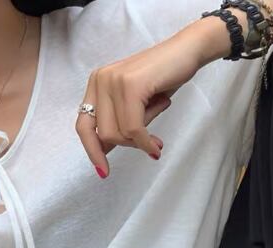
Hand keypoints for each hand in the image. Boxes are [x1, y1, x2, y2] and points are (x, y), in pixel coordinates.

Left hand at [76, 18, 228, 175]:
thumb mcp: (133, 106)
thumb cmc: (163, 80)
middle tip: (147, 143)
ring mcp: (114, 81)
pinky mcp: (131, 85)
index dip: (92, 150)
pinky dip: (145, 142)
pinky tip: (156, 146)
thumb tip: (102, 151)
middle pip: (103, 134)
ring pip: (118, 134)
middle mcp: (100, 80)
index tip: (103, 171)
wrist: (189, 51)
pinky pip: (134, 128)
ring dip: (139, 142)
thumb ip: (116, 125)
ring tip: (155, 135)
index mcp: (96, 84)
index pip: (83, 126)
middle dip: (127, 145)